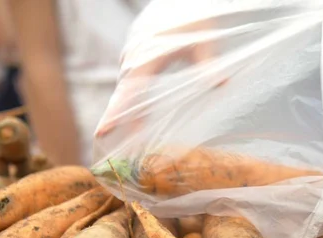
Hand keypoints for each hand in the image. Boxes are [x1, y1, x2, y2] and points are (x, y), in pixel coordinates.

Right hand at [94, 18, 221, 137]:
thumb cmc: (194, 16)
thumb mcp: (205, 42)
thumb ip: (209, 65)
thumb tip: (220, 85)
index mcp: (148, 56)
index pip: (129, 90)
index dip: (116, 113)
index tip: (102, 130)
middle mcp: (134, 54)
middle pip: (123, 91)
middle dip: (118, 115)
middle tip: (109, 137)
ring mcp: (133, 50)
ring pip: (126, 82)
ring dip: (127, 103)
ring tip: (133, 128)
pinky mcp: (136, 46)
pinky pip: (130, 73)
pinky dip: (133, 89)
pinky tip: (140, 104)